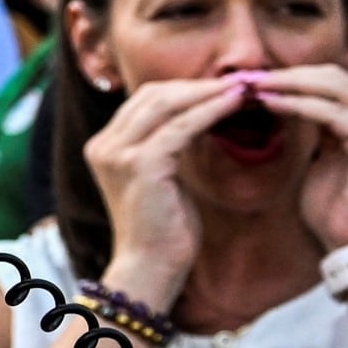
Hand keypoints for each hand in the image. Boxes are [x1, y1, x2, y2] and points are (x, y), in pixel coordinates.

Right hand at [75, 75, 253, 298]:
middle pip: (154, 94)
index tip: (224, 85)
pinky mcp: (140, 164)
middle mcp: (104, 144)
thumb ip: (167, 145)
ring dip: (209, 91)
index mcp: (104, 145)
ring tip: (244, 87)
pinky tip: (235, 104)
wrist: (150, 268)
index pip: (145, 99)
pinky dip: (210, 110)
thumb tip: (199, 114)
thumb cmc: (163, 229)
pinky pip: (181, 127)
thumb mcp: (161, 177)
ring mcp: (118, 153)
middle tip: (241, 79)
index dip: (186, 88)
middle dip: (199, 84)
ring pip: (167, 103)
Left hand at [252, 59, 347, 252]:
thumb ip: (315, 127)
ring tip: (252, 86)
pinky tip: (269, 104)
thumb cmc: (336, 209)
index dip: (292, 75)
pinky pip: (333, 114)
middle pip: (334, 76)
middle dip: (286, 74)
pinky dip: (298, 105)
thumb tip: (285, 97)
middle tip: (245, 77)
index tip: (250, 78)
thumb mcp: (323, 158)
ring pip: (334, 88)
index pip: (333, 80)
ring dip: (288, 84)